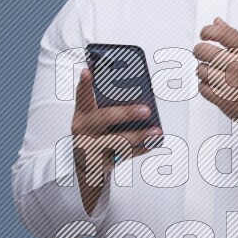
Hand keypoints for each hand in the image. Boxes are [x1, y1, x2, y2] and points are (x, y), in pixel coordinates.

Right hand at [72, 68, 161, 210]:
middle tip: (147, 110)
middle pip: (105, 119)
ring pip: (118, 141)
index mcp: (82, 114)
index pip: (82, 96)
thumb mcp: (92, 118)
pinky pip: (126, 155)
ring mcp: (92, 148)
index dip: (84, 84)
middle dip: (127, 113)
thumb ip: (105, 104)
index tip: (87, 72)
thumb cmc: (94, 134)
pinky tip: (152, 143)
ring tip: (156, 131)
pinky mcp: (103, 163)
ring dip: (140, 136)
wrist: (85, 165)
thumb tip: (135, 91)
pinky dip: (141, 149)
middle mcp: (84, 130)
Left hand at [193, 17, 237, 137]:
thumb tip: (216, 21)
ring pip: (200, 70)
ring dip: (203, 72)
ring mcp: (230, 83)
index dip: (208, 31)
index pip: (221, 33)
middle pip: (203, 50)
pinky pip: (202, 87)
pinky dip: (206, 87)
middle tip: (202, 54)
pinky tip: (216, 86)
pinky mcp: (223, 99)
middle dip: (199, 51)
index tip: (204, 34)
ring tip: (214, 74)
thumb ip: (233, 37)